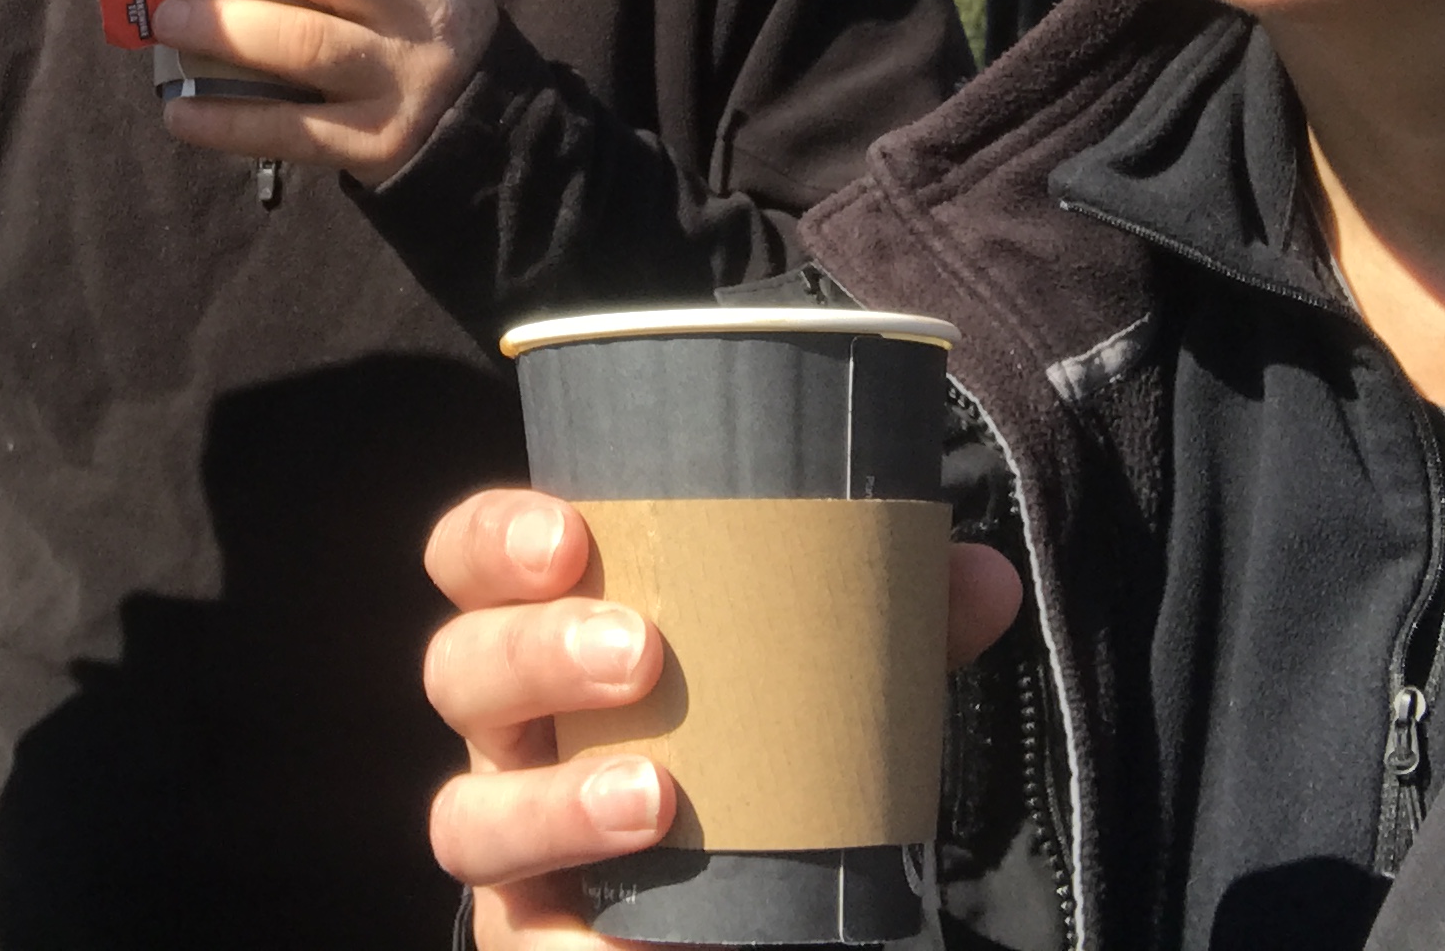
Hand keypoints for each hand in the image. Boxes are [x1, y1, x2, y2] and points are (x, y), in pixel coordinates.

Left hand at [153, 0, 497, 182]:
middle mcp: (427, 10)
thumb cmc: (406, 29)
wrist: (476, 123)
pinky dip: (227, 121)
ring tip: (168, 22)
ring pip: (307, 41)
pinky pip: (293, 129)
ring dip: (225, 28)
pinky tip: (179, 114)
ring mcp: (406, 77)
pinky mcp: (380, 141)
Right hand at [420, 489, 1023, 950]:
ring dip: (549, 803)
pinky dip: (568, 948)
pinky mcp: (535, 937)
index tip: (570, 535)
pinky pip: (522, 946)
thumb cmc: (762, 741)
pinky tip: (632, 949)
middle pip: (459, 674)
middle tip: (639, 653)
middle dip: (532, 654)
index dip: (492, 541)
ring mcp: (511, 840)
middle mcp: (510, 731)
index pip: (470, 563)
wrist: (757, 905)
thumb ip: (893, 622)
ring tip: (652, 797)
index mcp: (550, 630)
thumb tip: (986, 578)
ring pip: (467, 816)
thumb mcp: (821, 676)